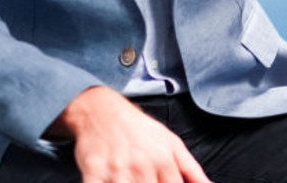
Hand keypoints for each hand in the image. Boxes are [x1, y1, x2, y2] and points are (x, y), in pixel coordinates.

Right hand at [50, 86, 211, 182]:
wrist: (102, 110)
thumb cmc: (139, 129)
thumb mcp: (171, 143)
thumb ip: (192, 170)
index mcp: (163, 159)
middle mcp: (142, 165)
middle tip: (146, 181)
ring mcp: (117, 169)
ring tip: (131, 181)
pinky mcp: (94, 172)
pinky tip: (113, 182)